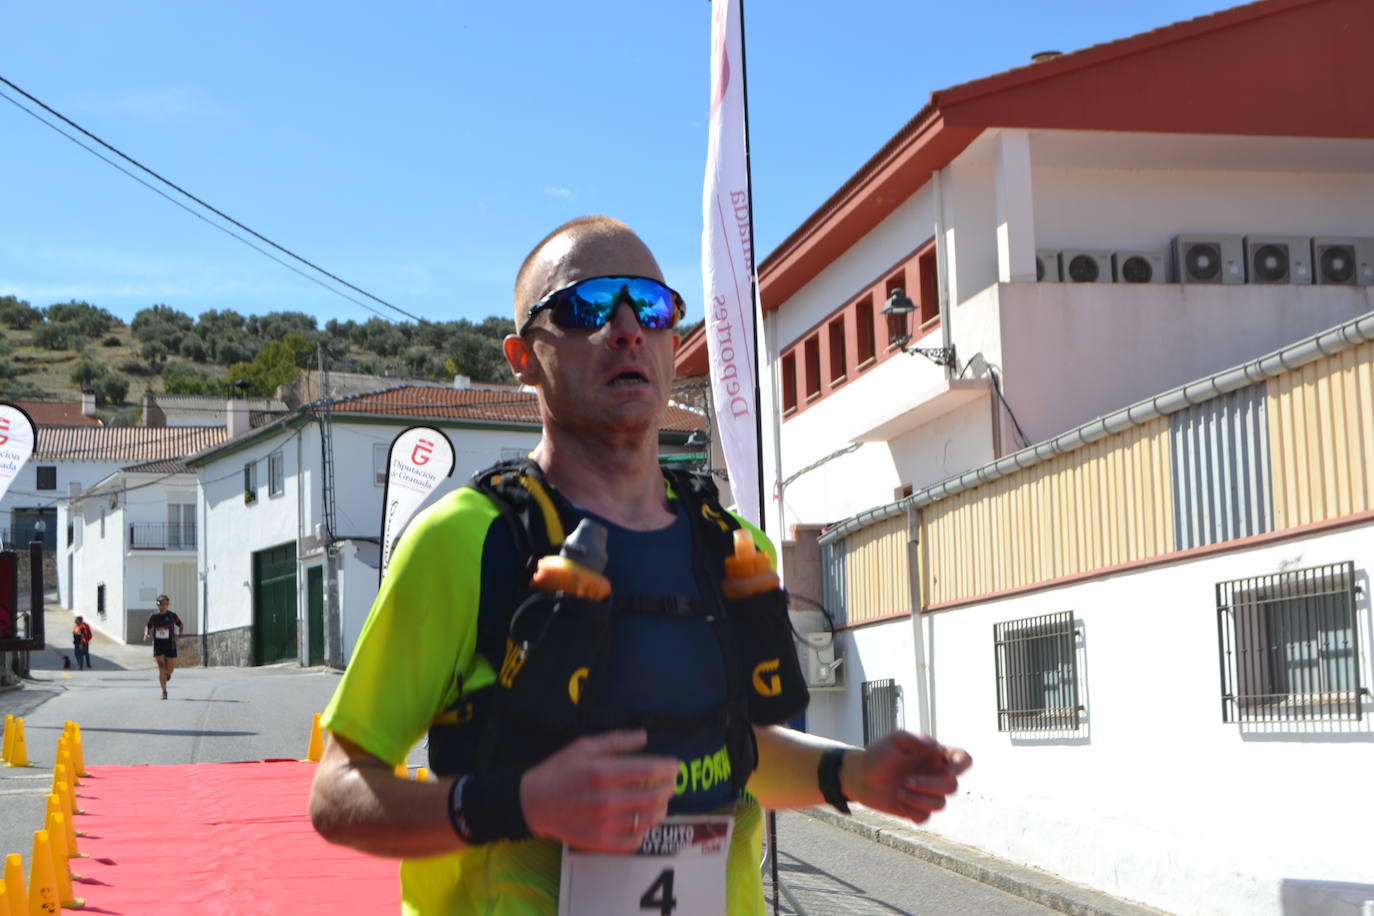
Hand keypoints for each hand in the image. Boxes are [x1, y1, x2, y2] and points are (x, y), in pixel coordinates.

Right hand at [520, 730, 679, 853]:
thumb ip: (617, 741)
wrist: (532, 802)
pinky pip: (634, 841)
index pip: (649, 771)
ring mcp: (604, 824)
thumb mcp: (584, 746)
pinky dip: (644, 830)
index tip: (675, 765)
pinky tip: (641, 820)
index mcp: (603, 772)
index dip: (669, 768)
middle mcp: (606, 800)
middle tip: (671, 783)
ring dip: (661, 808)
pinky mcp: (600, 842)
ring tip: (659, 800)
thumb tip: (644, 737)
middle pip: (655, 797)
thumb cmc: (559, 770)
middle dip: (670, 788)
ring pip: (648, 820)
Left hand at [843, 731, 970, 824]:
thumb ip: (917, 740)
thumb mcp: (895, 740)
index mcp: (935, 756)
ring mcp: (926, 794)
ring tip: (899, 790)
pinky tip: (899, 801)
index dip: (961, 766)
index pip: (962, 760)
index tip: (948, 769)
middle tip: (907, 781)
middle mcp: (934, 775)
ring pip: (941, 804)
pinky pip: (925, 817)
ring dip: (919, 799)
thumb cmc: (878, 755)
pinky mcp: (916, 810)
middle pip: (952, 787)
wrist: (859, 776)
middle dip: (931, 785)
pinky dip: (912, 810)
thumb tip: (938, 747)